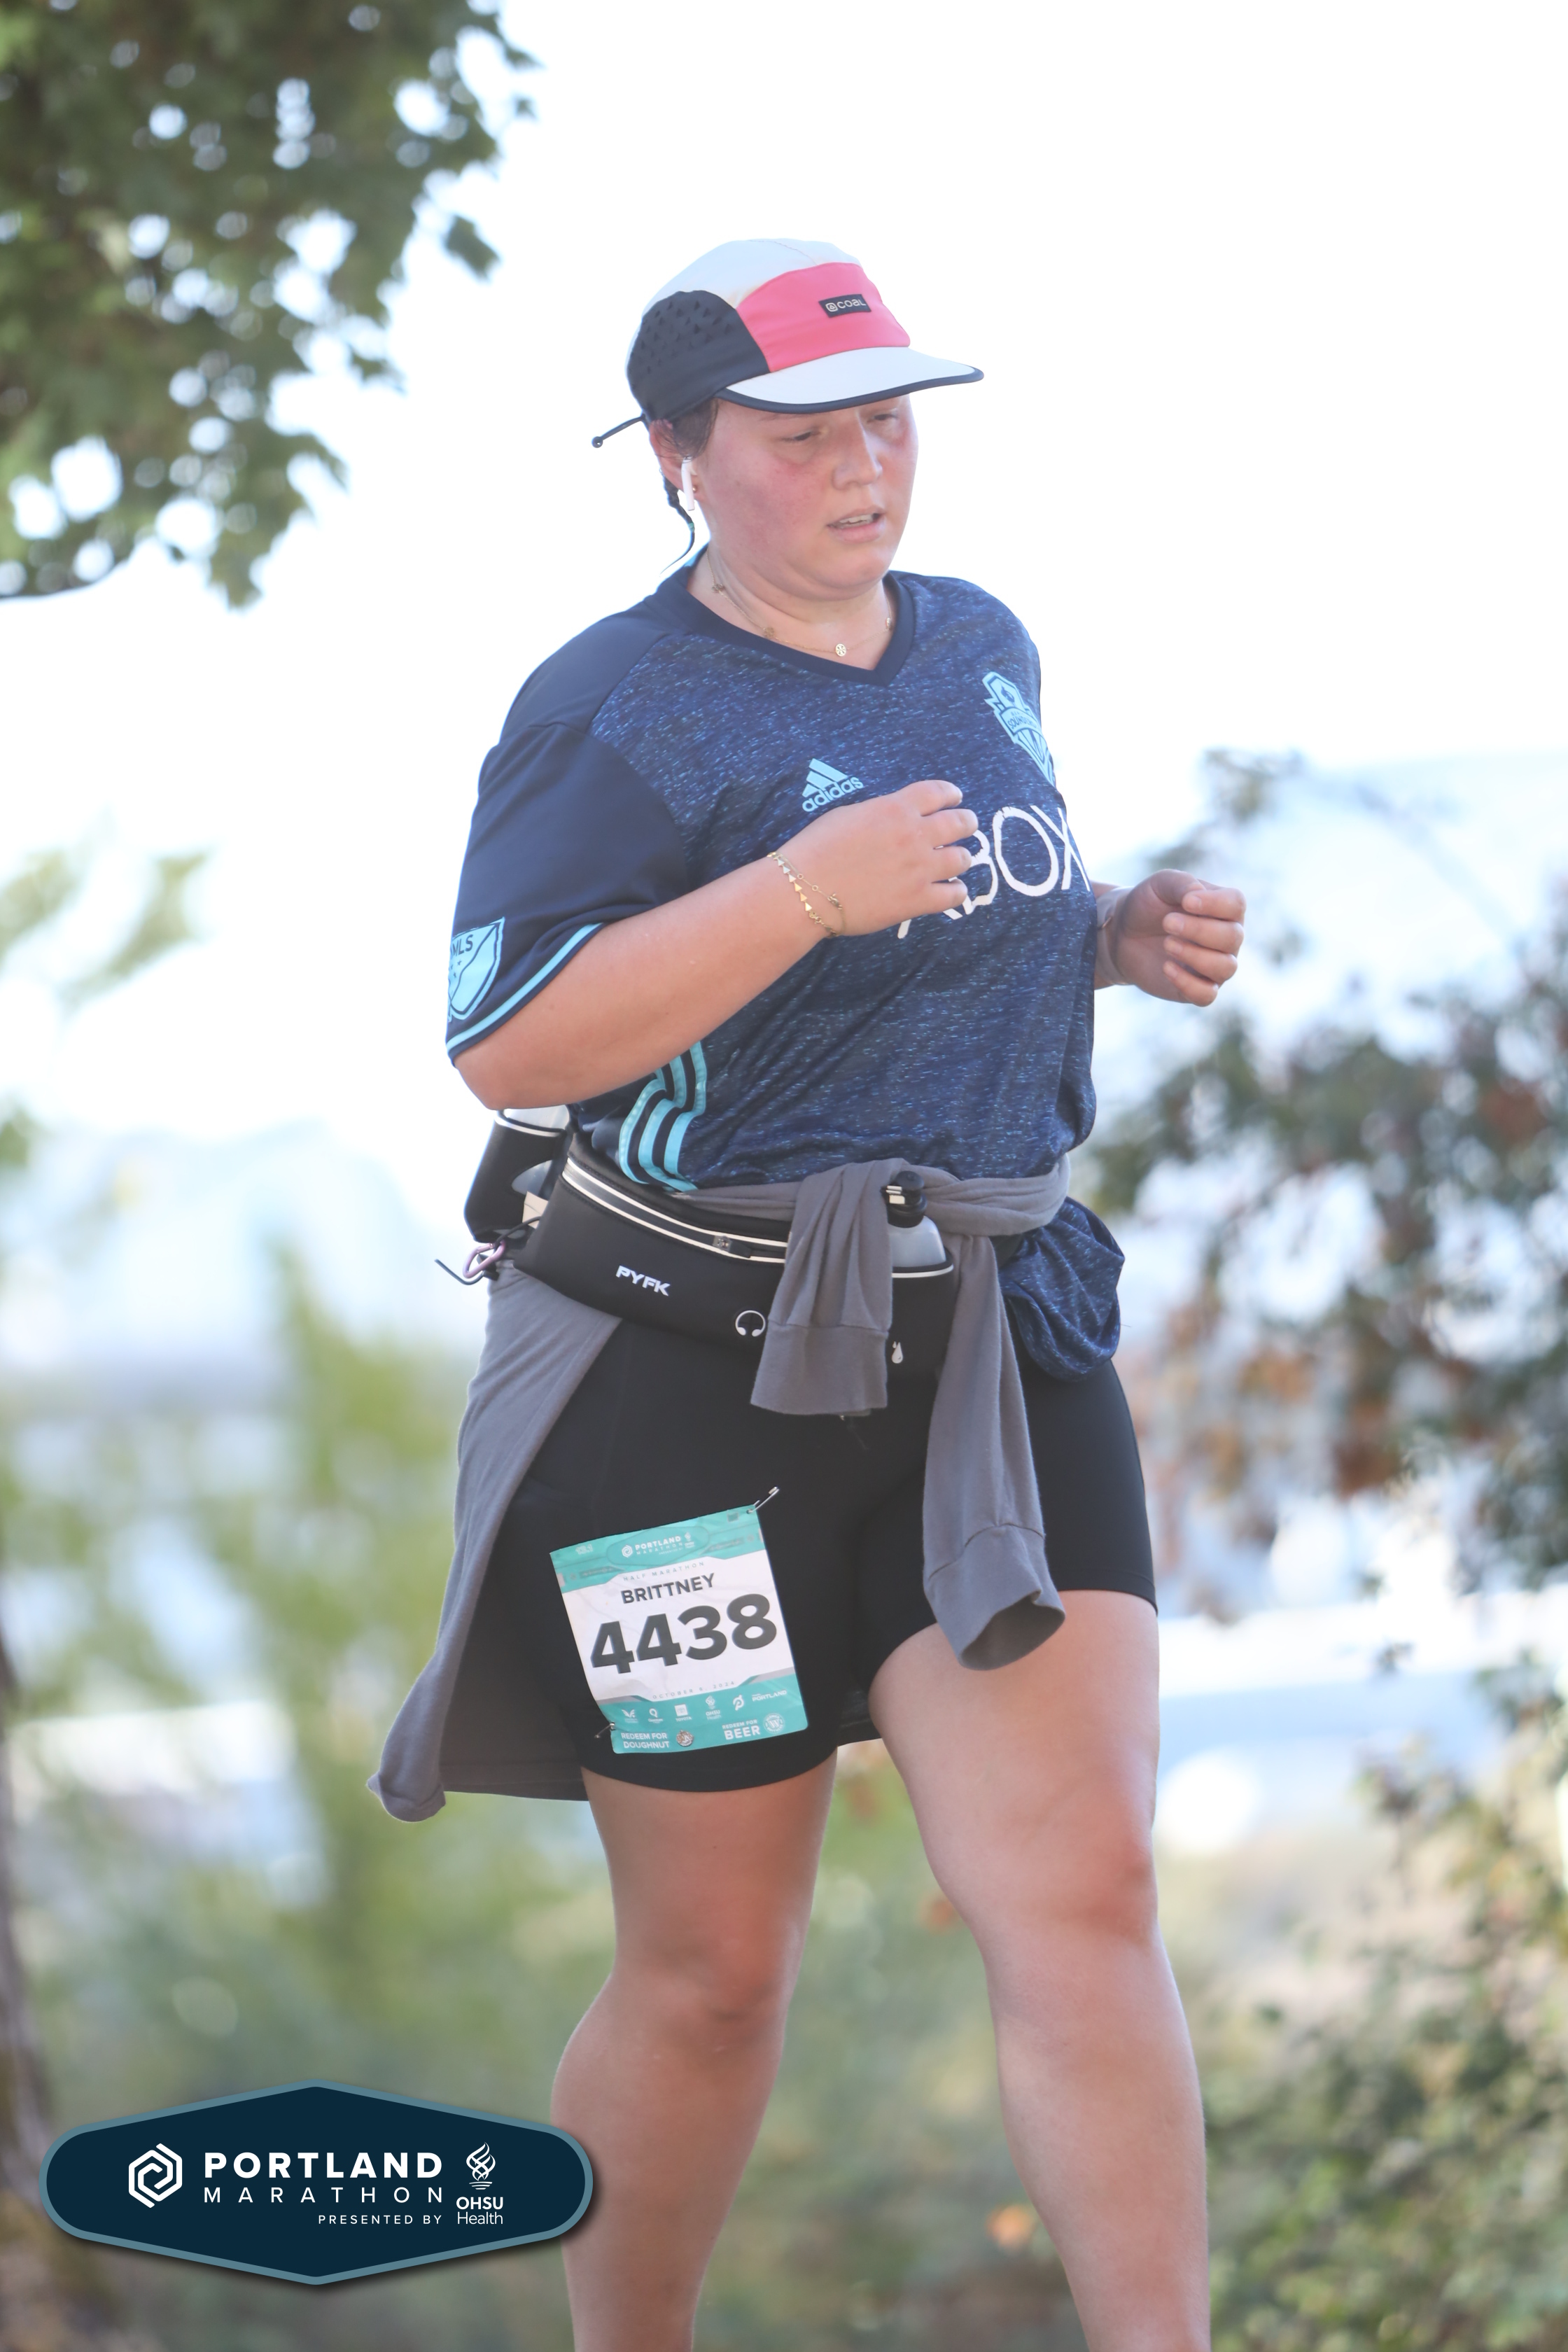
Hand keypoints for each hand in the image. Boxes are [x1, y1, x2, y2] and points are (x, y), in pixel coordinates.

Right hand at [782, 779, 975, 935]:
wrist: (806, 890)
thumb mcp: (849, 815)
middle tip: (968, 826)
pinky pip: (954, 895)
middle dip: (967, 822)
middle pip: (958, 823)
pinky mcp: (918, 901)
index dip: (951, 794)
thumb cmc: (816, 850)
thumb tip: (894, 818)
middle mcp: (914, 835)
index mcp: (896, 809)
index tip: (956, 798)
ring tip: (960, 860)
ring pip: (962, 859)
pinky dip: (958, 892)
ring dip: (963, 858)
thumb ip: (880, 814)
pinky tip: (954, 891)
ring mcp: (920, 869)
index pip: (937, 793)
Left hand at [1102, 870, 1245, 1003]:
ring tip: (1166, 944)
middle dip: (1199, 930)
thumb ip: (1181, 883)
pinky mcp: (1198, 988)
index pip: (1236, 904)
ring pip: (1226, 968)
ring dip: (1195, 956)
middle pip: (1233, 937)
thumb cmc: (1148, 905)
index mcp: (1223, 908)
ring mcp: (1215, 965)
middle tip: (1167, 923)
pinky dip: (1189, 983)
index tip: (1186, 902)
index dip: (1215, 904)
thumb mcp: (1160, 885)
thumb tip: (1197, 895)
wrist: (1122, 934)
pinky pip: (1207, 995)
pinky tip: (1166, 967)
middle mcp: (1227, 938)